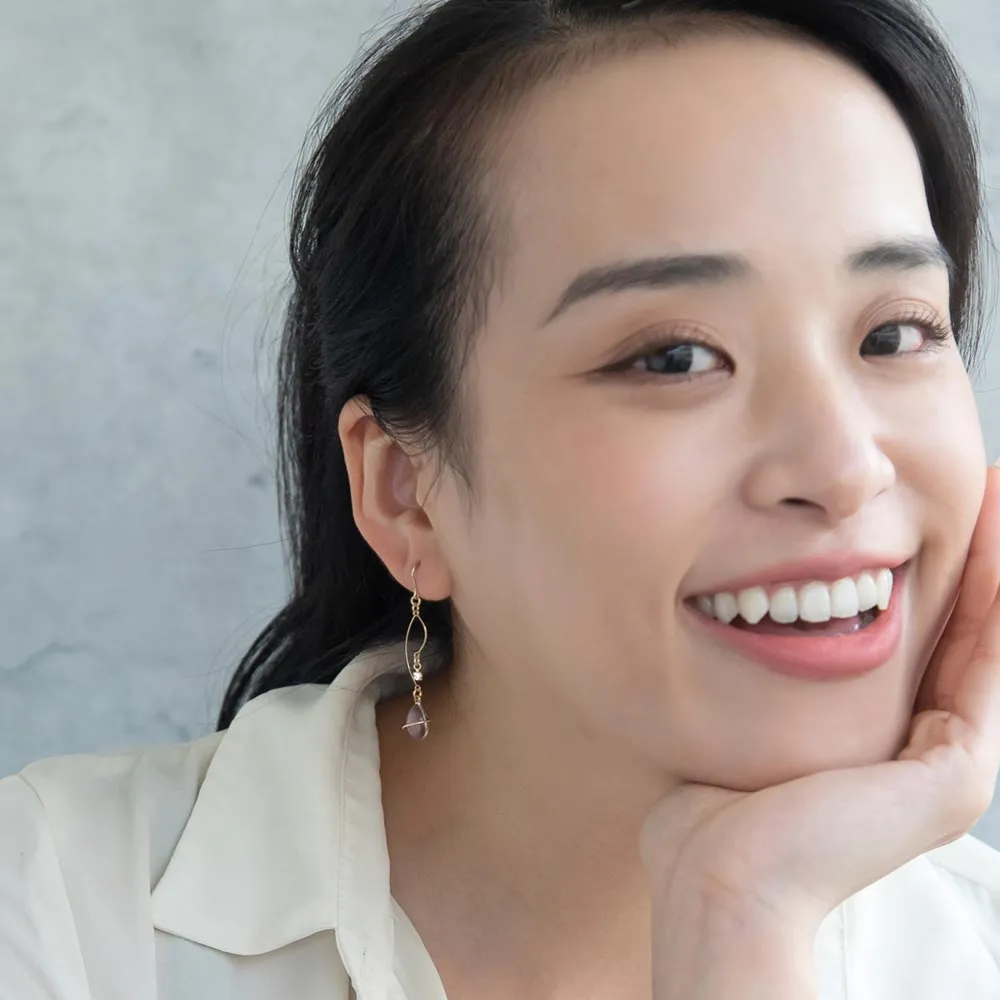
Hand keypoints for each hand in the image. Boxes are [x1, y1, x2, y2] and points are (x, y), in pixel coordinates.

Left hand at [640, 463, 999, 993]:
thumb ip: (749, 693)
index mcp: (877, 749)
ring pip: (979, 642)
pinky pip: (982, 666)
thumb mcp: (736, 730)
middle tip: (973, 488)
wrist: (719, 877)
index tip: (921, 512)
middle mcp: (921, 756)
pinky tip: (991, 539)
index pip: (915, 644)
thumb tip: (718, 649)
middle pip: (955, 636)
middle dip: (966, 559)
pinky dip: (991, 601)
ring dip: (989, 566)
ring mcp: (946, 769)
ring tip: (989, 492)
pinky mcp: (955, 774)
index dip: (925, 576)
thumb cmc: (708, 813)